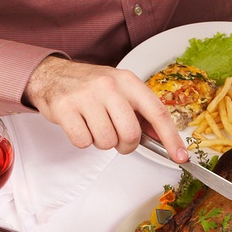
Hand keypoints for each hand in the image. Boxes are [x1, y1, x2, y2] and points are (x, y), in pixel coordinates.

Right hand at [24, 57, 186, 160]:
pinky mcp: (65, 108)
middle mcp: (109, 86)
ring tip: (94, 126)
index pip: (157, 112)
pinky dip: (82, 141)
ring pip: (106, 142)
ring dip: (102, 142)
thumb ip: (142, 113)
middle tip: (116, 138)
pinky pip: (83, 142)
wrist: (52, 75)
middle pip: (131, 134)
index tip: (180, 156)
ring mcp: (86, 96)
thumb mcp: (120, 90)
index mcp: (127, 81)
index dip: (171, 138)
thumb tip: (163, 138)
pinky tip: (80, 125)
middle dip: (125, 145)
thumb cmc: (90, 86)